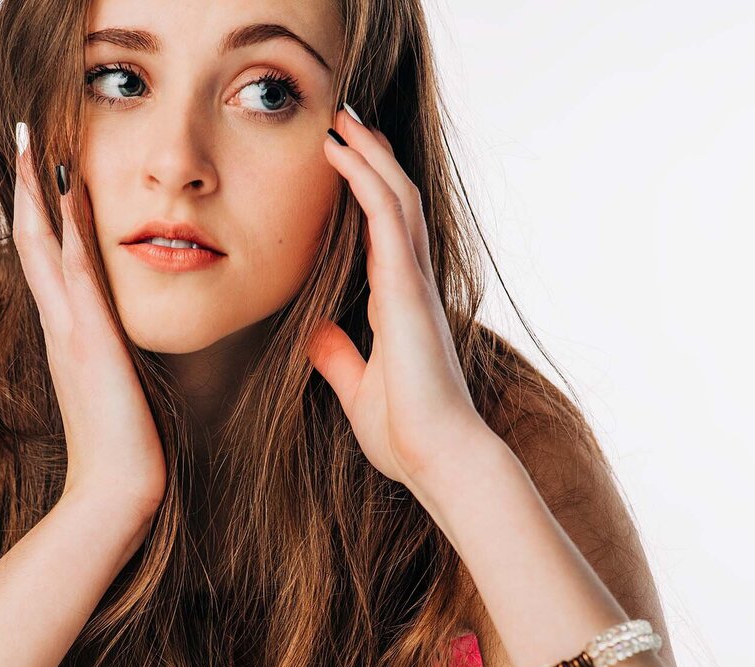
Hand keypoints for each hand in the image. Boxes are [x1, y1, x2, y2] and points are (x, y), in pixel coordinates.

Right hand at [13, 121, 166, 517]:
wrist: (119, 491)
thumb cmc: (125, 447)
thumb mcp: (120, 388)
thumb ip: (116, 359)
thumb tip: (123, 345)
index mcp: (69, 334)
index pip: (49, 259)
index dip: (42, 212)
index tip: (43, 168)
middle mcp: (61, 325)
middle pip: (35, 239)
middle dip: (29, 185)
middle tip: (25, 132)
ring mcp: (70, 331)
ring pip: (46, 245)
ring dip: (40, 190)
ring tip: (36, 138)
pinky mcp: (90, 341)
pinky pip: (75, 271)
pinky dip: (67, 227)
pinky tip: (68, 187)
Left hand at [307, 109, 496, 493]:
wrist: (439, 458)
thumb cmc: (406, 434)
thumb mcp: (357, 388)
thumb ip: (339, 358)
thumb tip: (315, 334)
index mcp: (401, 305)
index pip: (384, 234)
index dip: (367, 195)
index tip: (345, 166)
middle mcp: (412, 285)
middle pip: (394, 202)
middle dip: (371, 159)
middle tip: (344, 123)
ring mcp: (414, 282)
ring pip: (394, 196)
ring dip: (368, 154)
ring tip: (341, 120)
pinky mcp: (408, 287)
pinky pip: (387, 217)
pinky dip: (366, 179)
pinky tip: (343, 152)